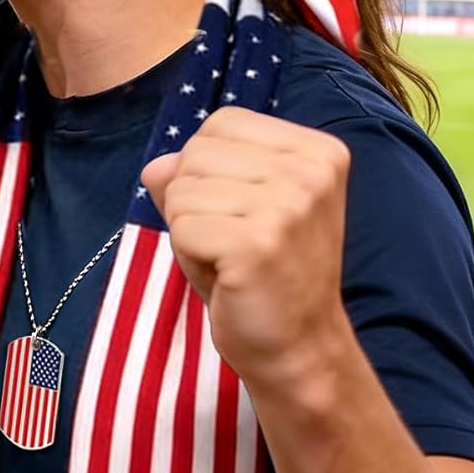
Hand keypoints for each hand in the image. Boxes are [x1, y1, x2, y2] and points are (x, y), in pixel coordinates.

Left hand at [140, 107, 352, 393]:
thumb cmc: (264, 273)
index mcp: (317, 151)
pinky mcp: (258, 242)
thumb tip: (157, 165)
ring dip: (188, 229)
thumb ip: (192, 174)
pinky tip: (224, 275)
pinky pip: (180, 226)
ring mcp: (289, 205)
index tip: (242, 212)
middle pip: (196, 153)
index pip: (220, 124)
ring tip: (228, 259)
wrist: (300, 348)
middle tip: (233, 242)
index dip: (206, 169)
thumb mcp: (233, 207)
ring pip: (181, 188)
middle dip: (193, 200)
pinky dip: (186, 254)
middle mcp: (311, 170)